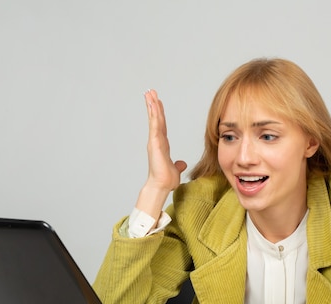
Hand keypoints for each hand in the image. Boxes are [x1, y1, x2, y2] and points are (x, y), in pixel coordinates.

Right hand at [135, 90, 186, 220]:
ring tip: (149, 93)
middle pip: (156, 118)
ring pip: (154, 119)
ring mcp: (154, 141)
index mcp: (162, 144)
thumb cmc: (166, 179)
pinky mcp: (154, 142)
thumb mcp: (175, 169)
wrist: (161, 185)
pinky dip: (153, 114)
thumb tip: (181, 163)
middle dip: (153, 104)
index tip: (158, 103)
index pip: (161, 125)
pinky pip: (154, 125)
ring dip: (151, 105)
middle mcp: (156, 141)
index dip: (159, 113)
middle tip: (150, 92)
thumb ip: (177, 164)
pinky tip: (152, 104)